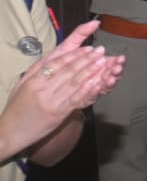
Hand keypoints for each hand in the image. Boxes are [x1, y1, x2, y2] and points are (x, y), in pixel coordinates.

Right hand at [0, 21, 125, 158]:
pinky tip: (98, 82)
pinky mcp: (58, 114)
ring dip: (91, 71)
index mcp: (33, 80)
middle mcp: (42, 89)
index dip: (74, 54)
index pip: (57, 62)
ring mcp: (51, 101)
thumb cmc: (16, 108)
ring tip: (103, 62)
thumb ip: (37, 71)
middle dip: (87, 59)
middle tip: (100, 51)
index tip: (87, 47)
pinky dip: (88, 89)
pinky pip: (76, 99)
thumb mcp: (22, 85)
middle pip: (69, 70)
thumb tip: (53, 57)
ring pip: (75, 83)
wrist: (9, 132)